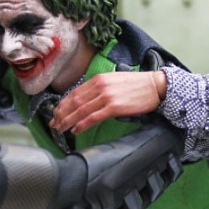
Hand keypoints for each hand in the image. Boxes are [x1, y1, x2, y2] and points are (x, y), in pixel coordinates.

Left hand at [50, 71, 166, 133]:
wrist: (154, 86)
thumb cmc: (136, 85)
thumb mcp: (114, 80)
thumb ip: (99, 88)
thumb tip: (87, 99)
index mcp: (98, 79)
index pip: (75, 93)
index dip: (63, 104)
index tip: (56, 113)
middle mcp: (100, 86)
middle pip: (74, 102)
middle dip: (61, 114)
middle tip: (54, 124)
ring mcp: (106, 96)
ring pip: (80, 110)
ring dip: (68, 121)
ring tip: (60, 129)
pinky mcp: (114, 107)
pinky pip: (93, 117)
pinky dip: (81, 124)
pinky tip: (75, 130)